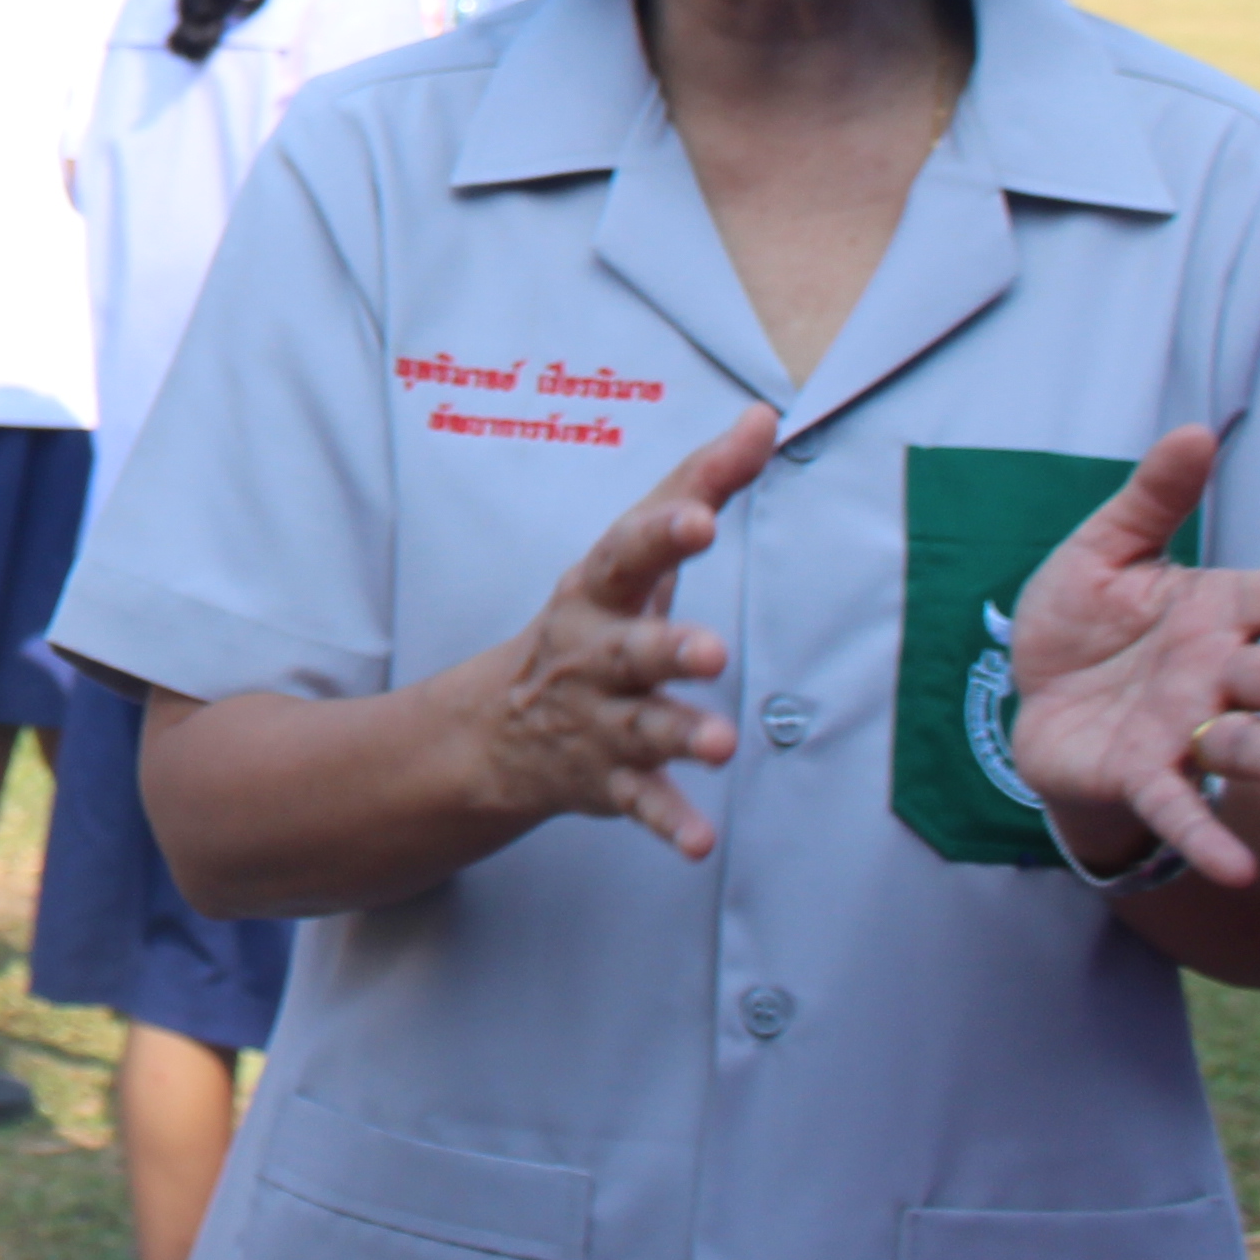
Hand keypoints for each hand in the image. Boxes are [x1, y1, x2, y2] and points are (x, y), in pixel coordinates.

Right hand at [443, 406, 773, 858]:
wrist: (496, 729)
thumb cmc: (591, 620)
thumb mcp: (629, 554)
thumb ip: (700, 485)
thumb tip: (764, 416)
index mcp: (597, 590)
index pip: (627, 553)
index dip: (662, 534)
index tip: (700, 517)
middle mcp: (593, 654)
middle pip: (629, 648)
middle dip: (666, 648)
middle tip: (710, 650)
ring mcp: (598, 719)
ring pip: (642, 727)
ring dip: (679, 734)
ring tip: (719, 742)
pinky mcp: (608, 779)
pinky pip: (641, 803)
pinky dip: (670, 823)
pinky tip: (701, 843)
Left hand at [1008, 426, 1259, 890]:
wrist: (1032, 700)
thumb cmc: (1084, 623)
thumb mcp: (1104, 550)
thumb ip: (1153, 498)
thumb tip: (1196, 431)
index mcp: (1216, 611)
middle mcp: (1215, 674)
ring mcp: (1182, 729)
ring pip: (1251, 746)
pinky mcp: (1140, 774)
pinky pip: (1177, 807)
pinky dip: (1206, 836)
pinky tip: (1238, 870)